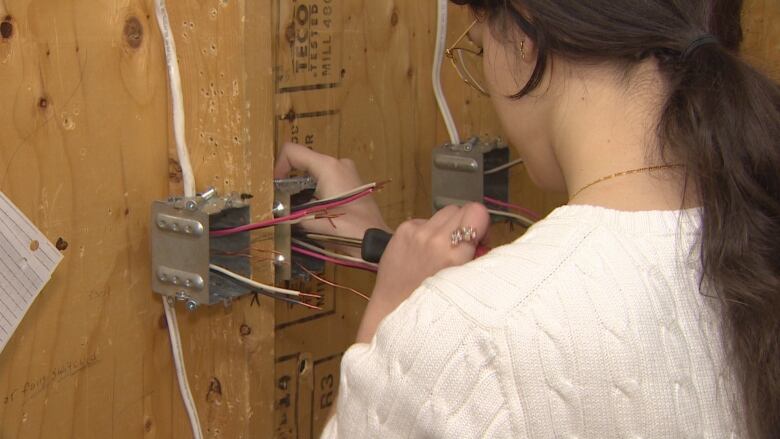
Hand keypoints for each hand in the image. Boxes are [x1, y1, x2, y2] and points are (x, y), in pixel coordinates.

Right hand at [274, 143, 390, 250]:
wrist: (376, 242)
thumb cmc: (348, 229)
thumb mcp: (312, 221)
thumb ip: (290, 214)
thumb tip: (274, 215)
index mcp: (328, 166)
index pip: (292, 151)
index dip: (278, 166)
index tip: (274, 187)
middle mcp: (338, 163)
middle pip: (304, 162)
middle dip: (289, 180)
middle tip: (281, 202)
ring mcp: (348, 171)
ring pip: (314, 172)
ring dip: (302, 188)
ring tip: (296, 209)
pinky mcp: (353, 183)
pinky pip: (327, 180)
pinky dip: (315, 191)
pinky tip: (313, 211)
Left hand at [356, 203, 489, 342]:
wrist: (395, 309)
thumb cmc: (435, 302)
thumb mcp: (465, 280)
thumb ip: (476, 256)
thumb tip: (481, 238)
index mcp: (455, 254)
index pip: (477, 212)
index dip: (480, 224)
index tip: (476, 241)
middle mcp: (435, 238)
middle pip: (460, 209)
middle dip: (463, 225)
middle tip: (458, 246)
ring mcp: (416, 232)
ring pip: (442, 213)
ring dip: (445, 227)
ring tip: (438, 249)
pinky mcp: (402, 230)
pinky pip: (423, 220)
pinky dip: (426, 231)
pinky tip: (421, 251)